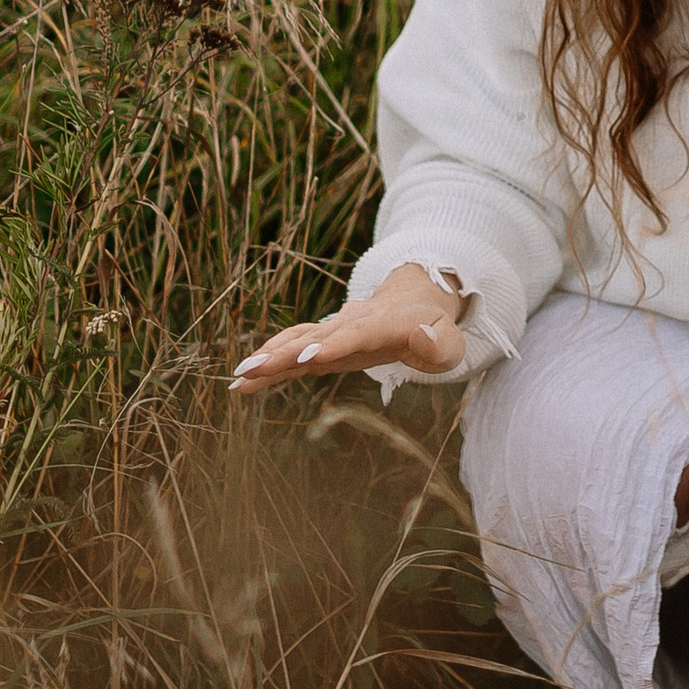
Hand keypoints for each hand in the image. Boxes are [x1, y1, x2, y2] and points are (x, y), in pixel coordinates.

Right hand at [229, 265, 466, 395]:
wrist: (413, 303)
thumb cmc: (436, 330)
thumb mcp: (450, 341)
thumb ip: (438, 345)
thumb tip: (424, 339)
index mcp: (382, 324)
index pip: (355, 334)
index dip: (332, 345)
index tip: (309, 358)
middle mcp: (351, 323)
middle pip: (314, 337)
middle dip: (283, 353)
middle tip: (253, 368)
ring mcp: (333, 332)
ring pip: (295, 342)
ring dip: (267, 359)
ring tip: (238, 378)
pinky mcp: (321, 346)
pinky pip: (292, 355)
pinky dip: (268, 368)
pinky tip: (241, 386)